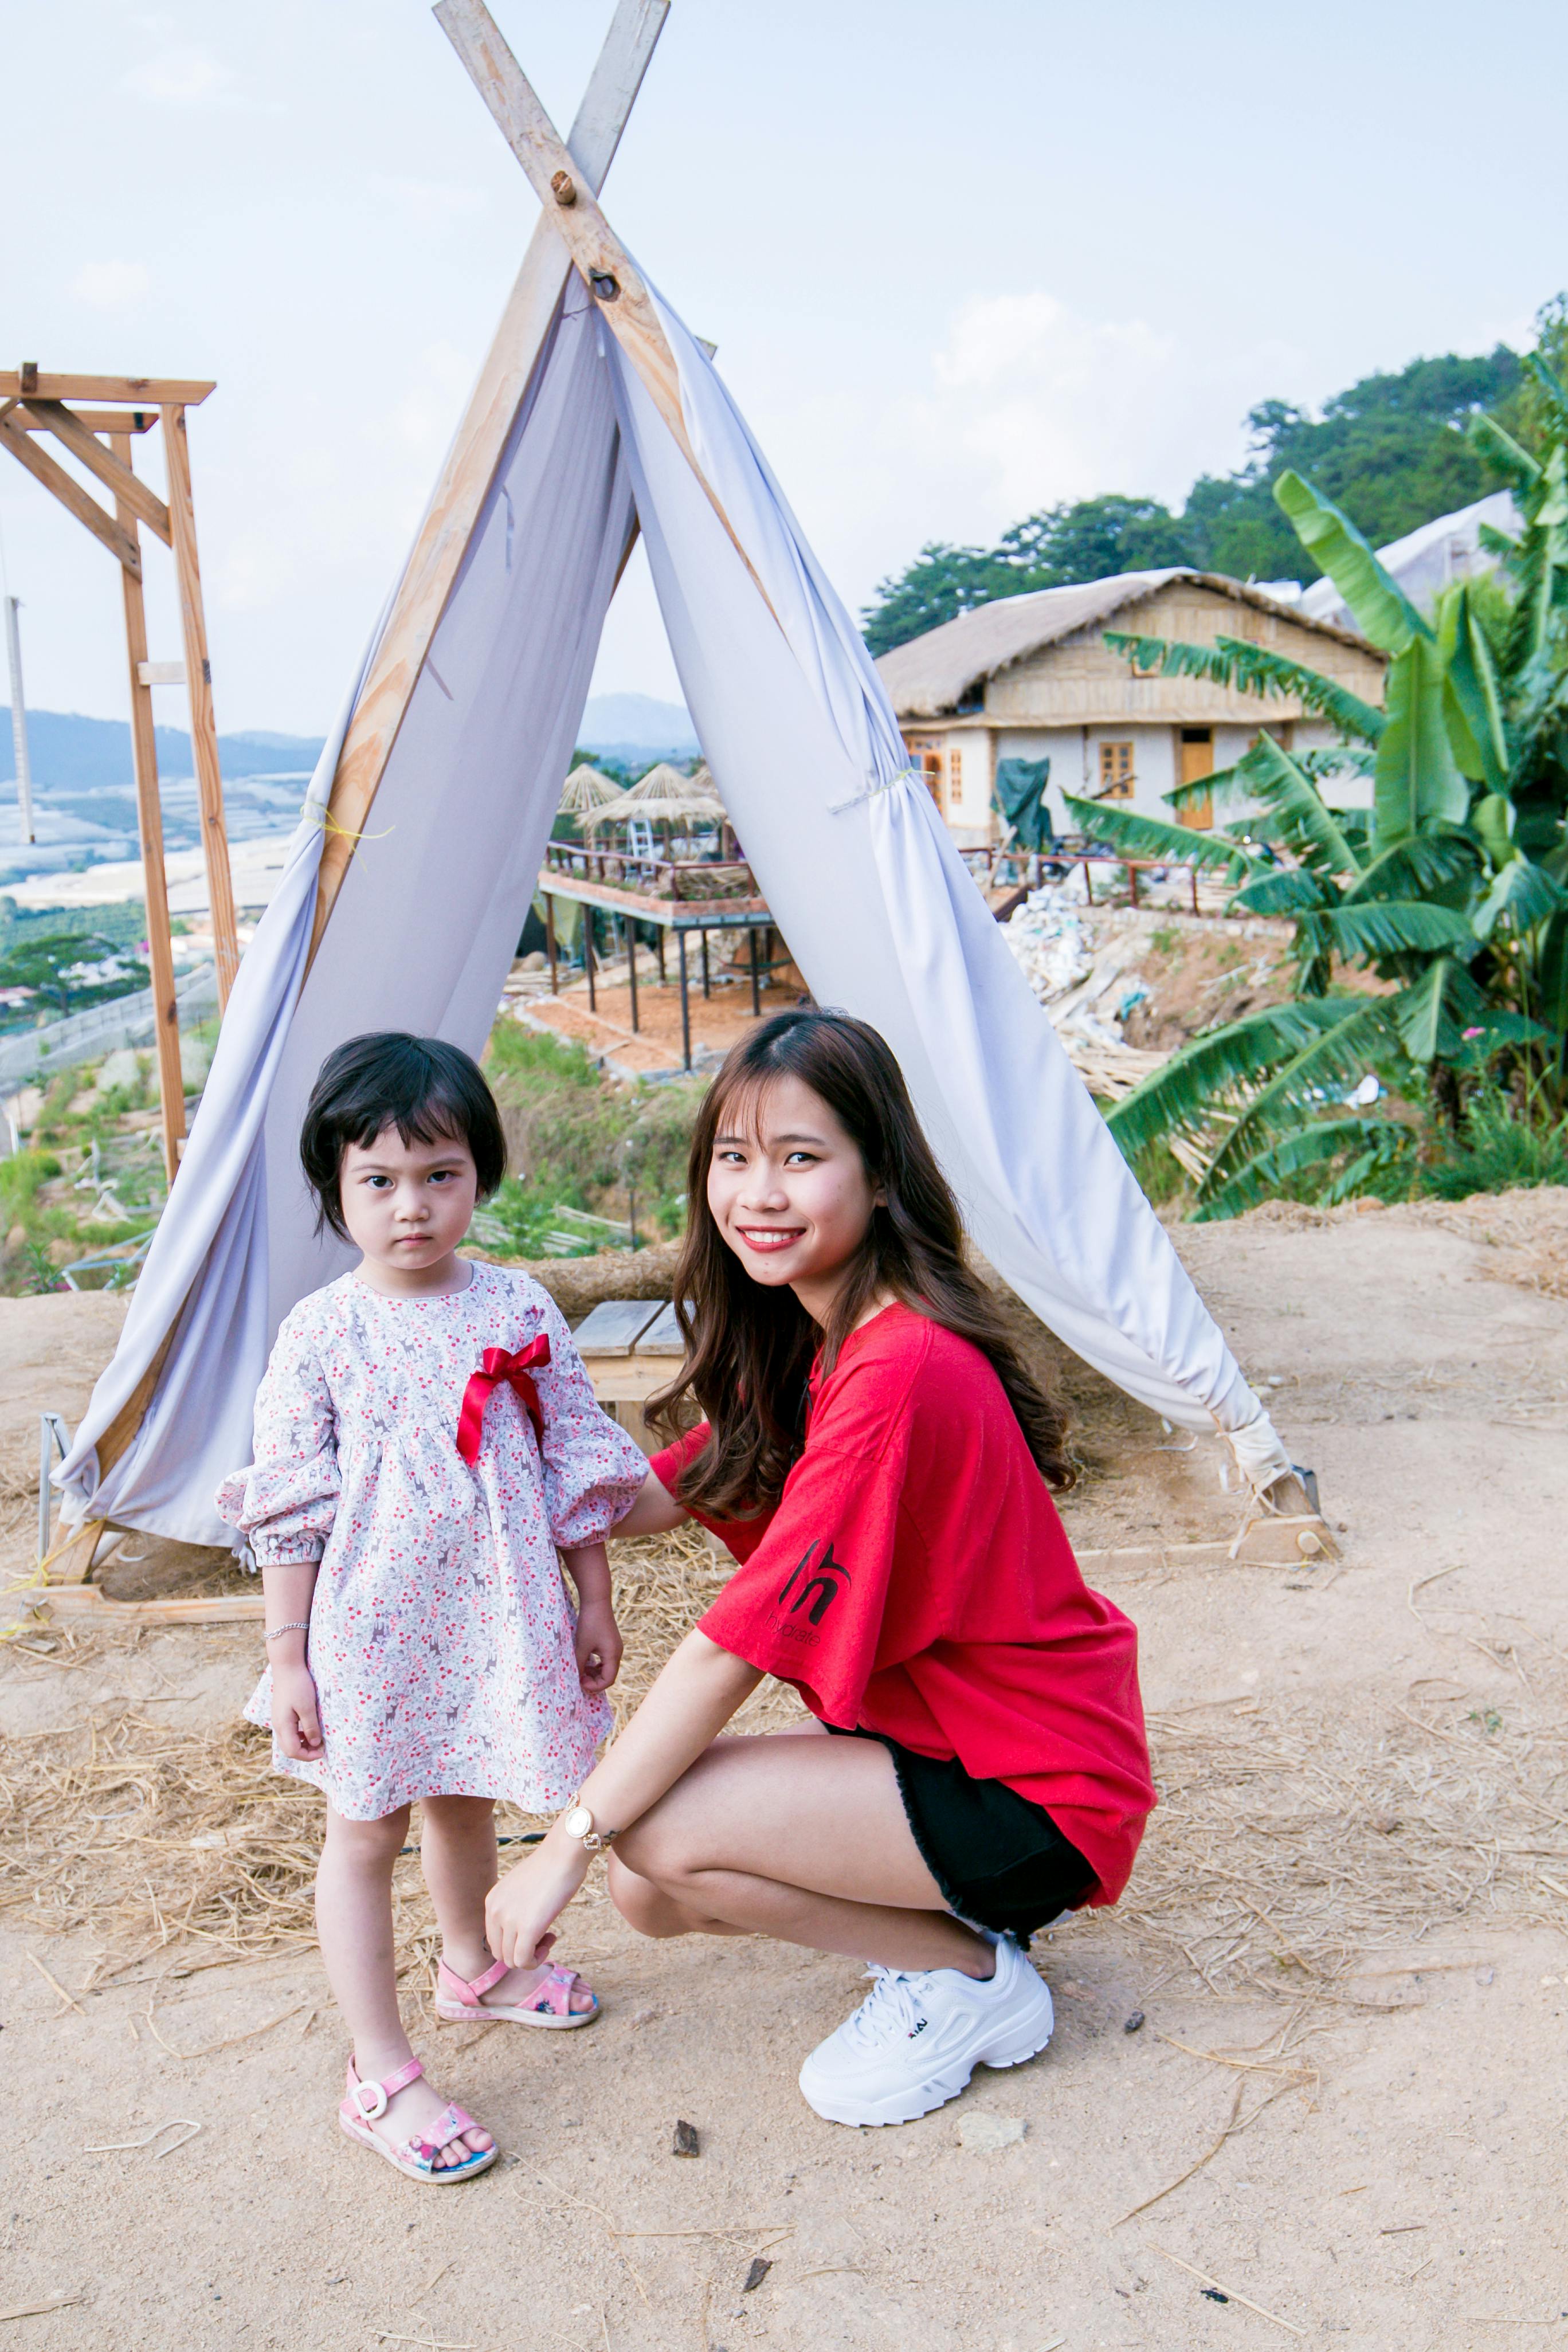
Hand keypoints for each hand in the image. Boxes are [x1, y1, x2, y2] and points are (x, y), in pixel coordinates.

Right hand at [270, 1659, 322, 1760]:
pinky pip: (288, 1732)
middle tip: (320, 1748)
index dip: (308, 1756)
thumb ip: (310, 1727)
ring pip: (288, 1741)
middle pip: (289, 1750)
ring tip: (317, 1738)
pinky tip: (309, 1729)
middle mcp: (277, 1726)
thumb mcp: (307, 1707)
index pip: (293, 1751)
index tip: (322, 1751)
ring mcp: (278, 1720)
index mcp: (283, 1726)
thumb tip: (315, 1744)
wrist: (287, 1667)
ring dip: (302, 1744)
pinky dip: (299, 1736)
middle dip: (305, 1753)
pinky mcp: (281, 1714)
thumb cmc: (298, 1685)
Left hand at [485, 1830, 590, 1970]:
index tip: (534, 1930)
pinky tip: (551, 1939)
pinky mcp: (527, 1929)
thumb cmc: (551, 1867)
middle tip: (543, 1936)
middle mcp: (495, 1911)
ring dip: (531, 1956)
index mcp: (492, 1901)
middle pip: (500, 1953)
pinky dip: (537, 1960)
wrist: (564, 1854)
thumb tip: (521, 1929)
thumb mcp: (521, 1887)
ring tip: (548, 1937)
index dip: (514, 1942)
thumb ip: (514, 1906)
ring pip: (511, 1961)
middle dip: (521, 1951)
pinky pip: (524, 1961)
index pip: (494, 1939)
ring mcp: (509, 1920)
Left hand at [575, 1597, 622, 1695]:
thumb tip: (576, 1678)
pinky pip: (605, 1660)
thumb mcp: (582, 1645)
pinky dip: (596, 1665)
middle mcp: (617, 1653)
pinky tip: (585, 1662)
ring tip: (580, 1671)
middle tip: (579, 1679)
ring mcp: (615, 1647)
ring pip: (607, 1668)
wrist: (596, 1601)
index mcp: (613, 1655)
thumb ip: (580, 1663)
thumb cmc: (589, 1623)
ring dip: (595, 1673)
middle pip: (609, 1676)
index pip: (608, 1680)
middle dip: (594, 1681)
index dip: (594, 1686)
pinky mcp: (610, 1642)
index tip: (580, 1683)